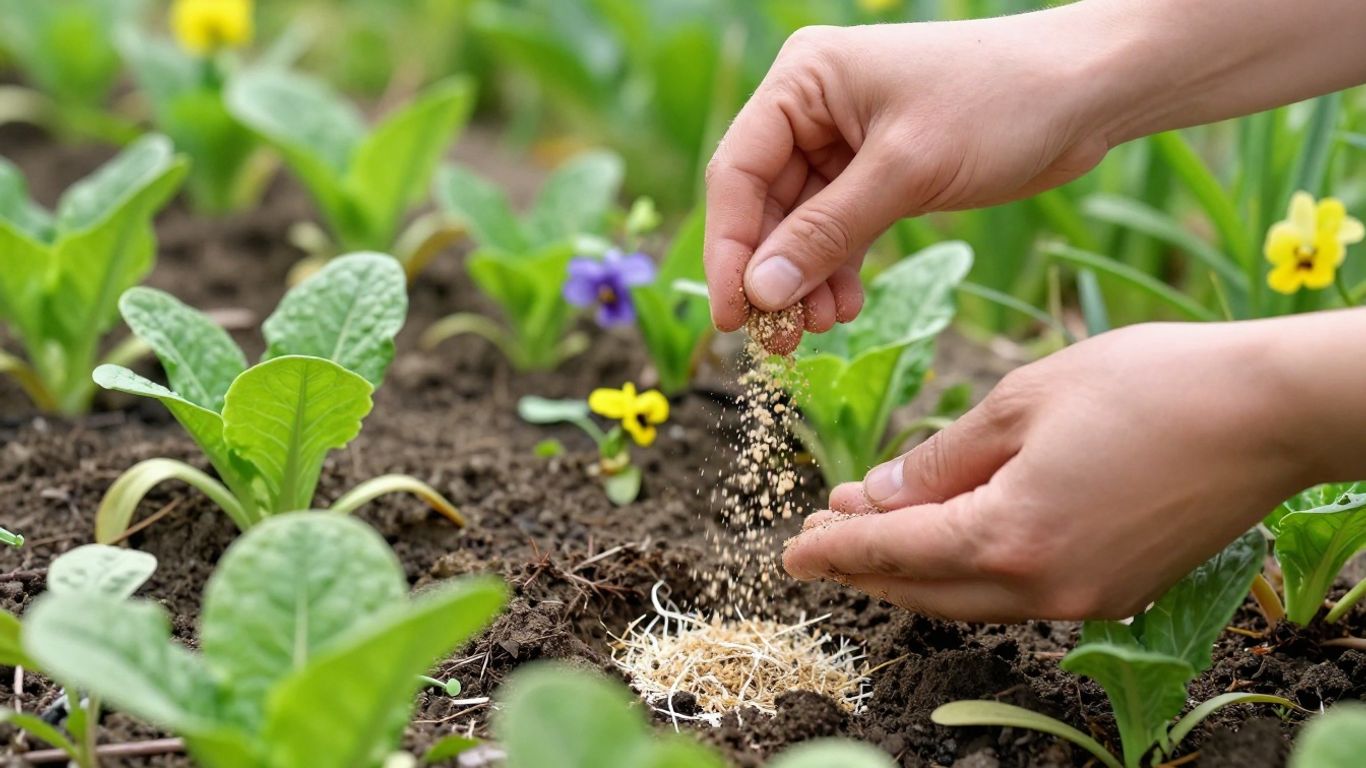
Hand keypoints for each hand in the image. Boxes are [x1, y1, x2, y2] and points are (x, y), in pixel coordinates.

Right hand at [703, 13, 1115, 340]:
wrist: (1087, 91)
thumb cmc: (1000, 103)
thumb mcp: (906, 170)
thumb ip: (827, 233)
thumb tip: (762, 294)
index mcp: (803, 80)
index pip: (738, 172)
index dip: (728, 249)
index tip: (732, 316)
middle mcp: (812, 108)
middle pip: (763, 204)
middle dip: (771, 274)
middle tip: (776, 340)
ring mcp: (844, 141)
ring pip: (800, 226)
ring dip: (803, 281)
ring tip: (818, 330)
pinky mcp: (878, 172)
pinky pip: (837, 231)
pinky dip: (836, 270)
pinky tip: (845, 308)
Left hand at [782, 321, 1319, 621]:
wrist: (1270, 410)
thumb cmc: (1146, 386)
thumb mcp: (1021, 403)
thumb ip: (940, 459)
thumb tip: (877, 494)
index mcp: (1007, 538)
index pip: (893, 555)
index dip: (836, 551)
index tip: (791, 551)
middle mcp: (1043, 587)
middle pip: (926, 588)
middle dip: (869, 563)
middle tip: (825, 533)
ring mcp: (1086, 597)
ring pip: (972, 596)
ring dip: (919, 566)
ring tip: (879, 525)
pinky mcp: (1117, 589)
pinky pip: (1019, 590)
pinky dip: (974, 565)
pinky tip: (958, 528)